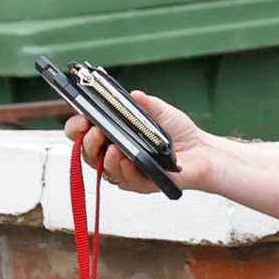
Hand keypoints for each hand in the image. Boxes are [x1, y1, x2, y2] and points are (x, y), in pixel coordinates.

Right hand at [64, 91, 211, 193]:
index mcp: (113, 133)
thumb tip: (132, 94)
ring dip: (103, 156)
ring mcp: (126, 170)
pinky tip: (126, 159)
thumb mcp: (159, 111)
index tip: (81, 118)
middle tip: (95, 130)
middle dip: (86, 141)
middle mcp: (114, 153)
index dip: (77, 126)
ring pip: (102, 169)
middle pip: (86, 153)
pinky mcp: (140, 184)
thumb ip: (144, 103)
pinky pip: (124, 180)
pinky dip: (122, 169)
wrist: (201, 151)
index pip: (83, 132)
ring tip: (112, 146)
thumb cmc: (178, 132)